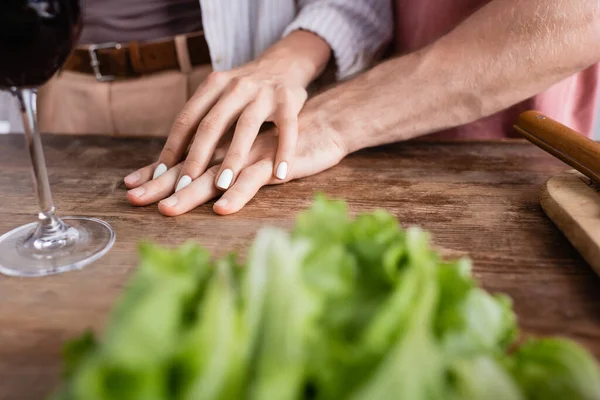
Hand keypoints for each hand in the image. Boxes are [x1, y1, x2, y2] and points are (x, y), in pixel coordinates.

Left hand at [124, 31, 330, 196]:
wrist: (285, 63)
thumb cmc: (245, 93)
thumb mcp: (219, 98)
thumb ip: (198, 123)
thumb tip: (165, 160)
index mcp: (213, 86)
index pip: (187, 119)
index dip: (172, 148)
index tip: (160, 177)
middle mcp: (235, 87)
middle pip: (211, 124)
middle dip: (196, 157)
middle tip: (184, 187)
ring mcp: (263, 93)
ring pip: (246, 127)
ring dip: (233, 158)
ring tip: (223, 186)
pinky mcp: (288, 100)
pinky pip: (287, 128)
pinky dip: (284, 152)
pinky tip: (280, 175)